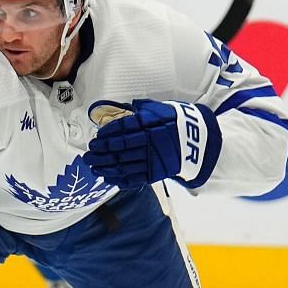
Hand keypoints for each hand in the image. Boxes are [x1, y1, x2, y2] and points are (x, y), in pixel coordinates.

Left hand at [85, 99, 220, 187]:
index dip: (106, 135)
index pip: (122, 129)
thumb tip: (123, 109)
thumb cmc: (176, 122)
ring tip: (93, 167)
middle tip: (87, 155)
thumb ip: (142, 110)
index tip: (96, 139)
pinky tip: (107, 177)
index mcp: (150, 124)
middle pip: (119, 149)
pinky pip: (134, 178)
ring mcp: (153, 159)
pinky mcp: (156, 173)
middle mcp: (150, 142)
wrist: (200, 141)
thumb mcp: (161, 110)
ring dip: (105, 167)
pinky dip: (119, 179)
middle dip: (100, 153)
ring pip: (124, 165)